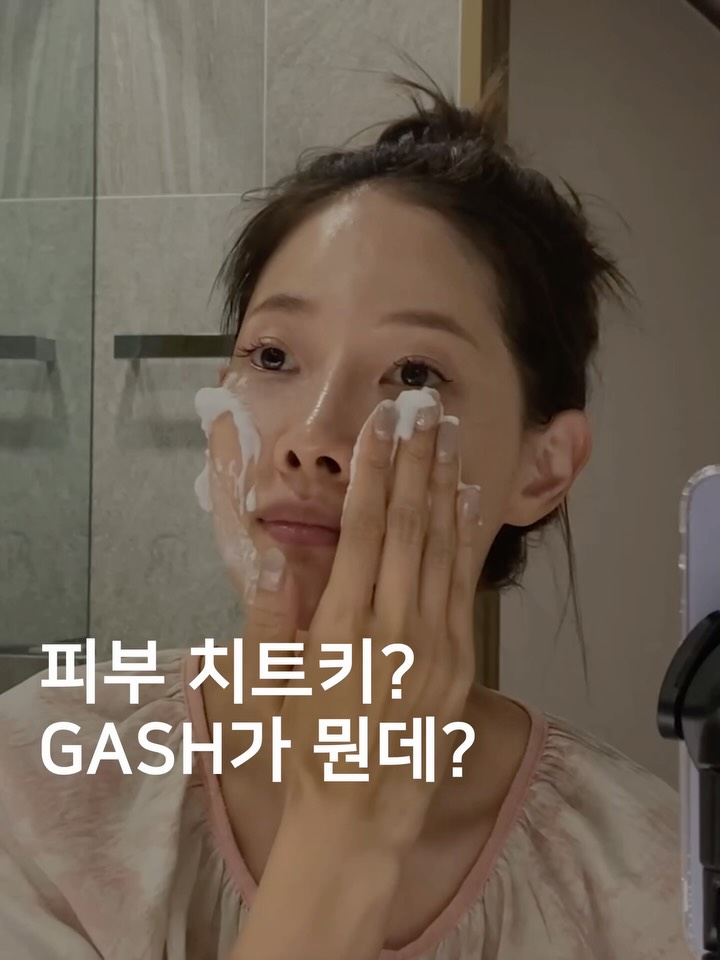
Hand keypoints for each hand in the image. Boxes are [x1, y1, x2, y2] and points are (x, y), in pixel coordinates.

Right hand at [248, 391, 481, 852]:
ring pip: (441, 546)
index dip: (373, 471)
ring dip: (444, 486)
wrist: (359, 815)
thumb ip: (273, 620)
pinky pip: (464, 585)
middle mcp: (395, 625)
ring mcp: (434, 642)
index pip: (362, 529)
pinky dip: (466, 538)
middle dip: (415, 460)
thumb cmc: (305, 749)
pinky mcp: (459, 660)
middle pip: (408, 524)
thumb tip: (272, 557)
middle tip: (423, 408)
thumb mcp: (269, 688)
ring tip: (448, 436)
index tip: (380, 426)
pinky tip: (468, 501)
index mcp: (343, 627)